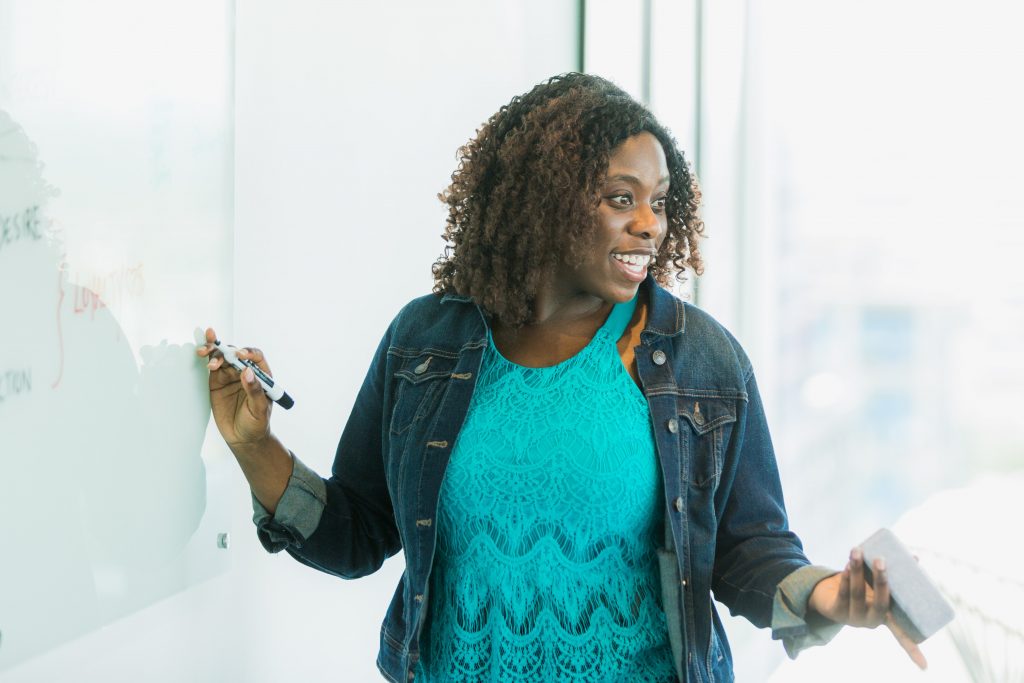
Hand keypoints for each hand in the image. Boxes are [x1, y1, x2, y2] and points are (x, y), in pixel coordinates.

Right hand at [195, 327, 273, 450]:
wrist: (243, 438)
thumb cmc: (257, 424)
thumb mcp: (259, 409)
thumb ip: (254, 391)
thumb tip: (247, 371)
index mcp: (261, 376)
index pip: (256, 357)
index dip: (248, 352)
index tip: (240, 355)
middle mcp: (245, 372)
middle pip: (235, 353)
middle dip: (225, 348)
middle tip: (214, 346)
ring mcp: (230, 377)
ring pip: (222, 358)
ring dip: (213, 352)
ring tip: (203, 352)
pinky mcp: (217, 383)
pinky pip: (212, 368)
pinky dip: (207, 360)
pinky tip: (201, 356)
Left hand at [808, 547, 927, 670]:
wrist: (827, 597)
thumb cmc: (861, 590)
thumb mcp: (877, 585)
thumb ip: (895, 574)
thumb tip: (916, 558)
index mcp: (885, 618)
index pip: (902, 637)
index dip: (913, 651)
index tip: (925, 667)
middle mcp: (870, 621)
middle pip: (881, 604)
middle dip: (881, 581)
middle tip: (881, 560)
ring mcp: (852, 617)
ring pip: (857, 594)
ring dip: (856, 570)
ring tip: (856, 551)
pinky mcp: (836, 611)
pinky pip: (842, 594)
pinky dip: (844, 578)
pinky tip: (846, 566)